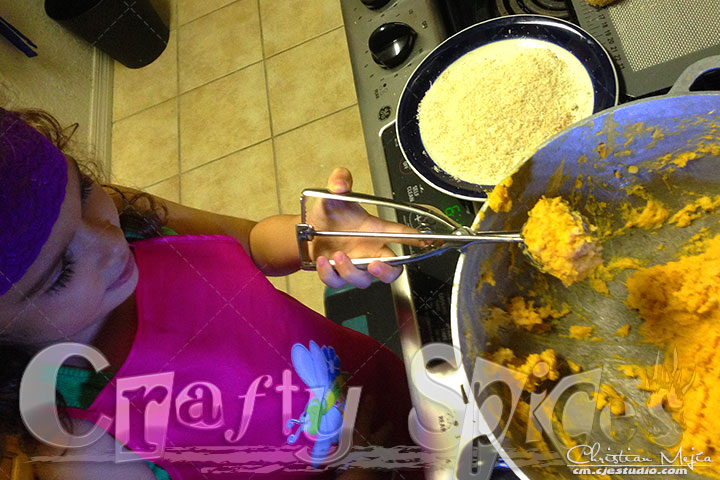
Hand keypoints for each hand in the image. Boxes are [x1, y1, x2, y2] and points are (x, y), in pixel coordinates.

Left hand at [307, 168, 418, 288]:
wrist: (306, 231)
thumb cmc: (328, 215)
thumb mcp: (333, 194)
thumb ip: (339, 180)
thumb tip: (340, 182)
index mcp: (375, 232)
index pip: (402, 235)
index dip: (417, 239)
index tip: (425, 241)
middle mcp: (368, 251)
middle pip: (392, 270)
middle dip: (387, 272)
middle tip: (375, 265)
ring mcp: (354, 265)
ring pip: (363, 280)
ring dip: (351, 271)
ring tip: (338, 255)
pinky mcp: (337, 274)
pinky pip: (338, 282)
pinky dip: (330, 274)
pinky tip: (323, 260)